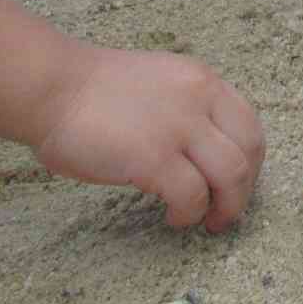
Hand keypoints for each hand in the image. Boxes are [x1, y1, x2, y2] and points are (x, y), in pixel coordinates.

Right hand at [29, 45, 264, 231]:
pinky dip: (190, 213)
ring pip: (232, 174)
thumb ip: (188, 109)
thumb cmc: (93, 93)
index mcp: (203, 82)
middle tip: (227, 213)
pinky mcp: (154, 157)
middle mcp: (201, 100)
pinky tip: (175, 216)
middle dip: (245, 188)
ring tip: (208, 221)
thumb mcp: (160, 84)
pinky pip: (192, 195)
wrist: (52, 88)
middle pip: (250, 150)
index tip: (237, 184)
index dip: (250, 161)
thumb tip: (203, 151)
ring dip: (226, 206)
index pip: (249, 124)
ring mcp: (180, 128)